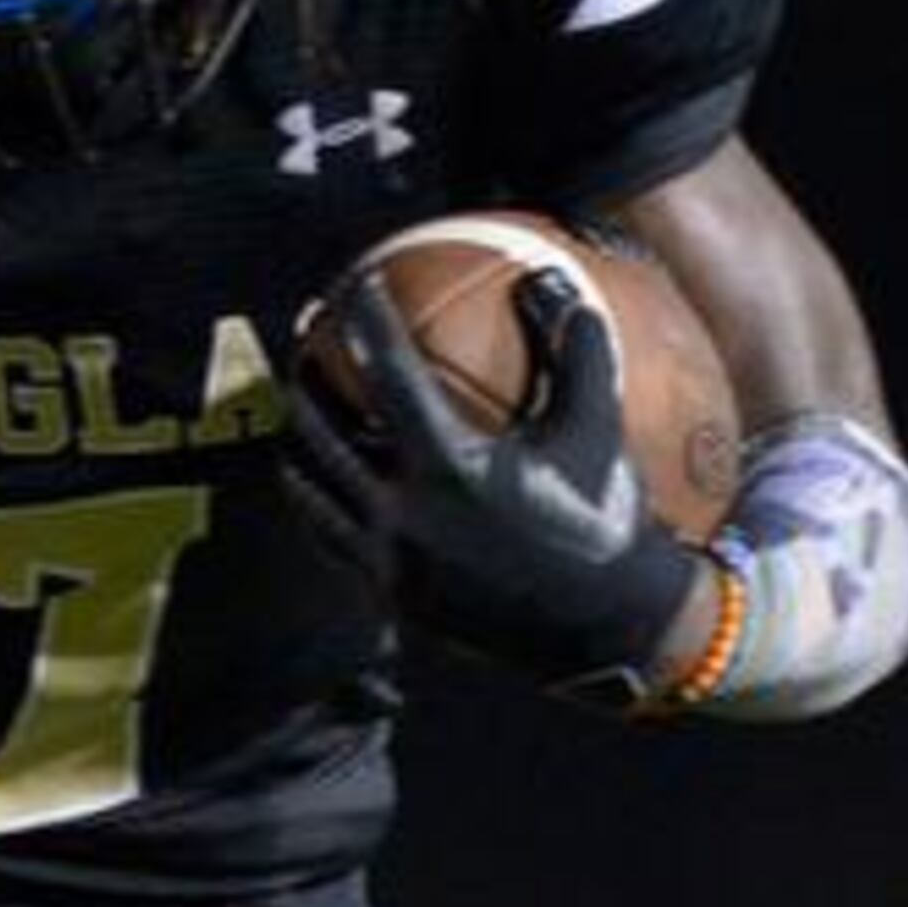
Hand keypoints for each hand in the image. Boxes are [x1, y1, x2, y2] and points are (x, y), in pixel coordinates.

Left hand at [282, 266, 701, 705]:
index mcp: (448, 469)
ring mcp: (389, 559)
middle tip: (305, 334)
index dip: (365, 321)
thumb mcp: (598, 430)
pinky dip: (317, 494)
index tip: (355, 283)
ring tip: (298, 399)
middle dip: (307, 373)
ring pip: (312, 485)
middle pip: (322, 428)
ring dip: (299, 435)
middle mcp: (403, 514)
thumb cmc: (606, 519)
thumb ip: (575, 349)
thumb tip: (547, 276)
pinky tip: (319, 472)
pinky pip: (330, 532)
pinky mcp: (388, 592)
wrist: (609, 630)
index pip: (386, 375)